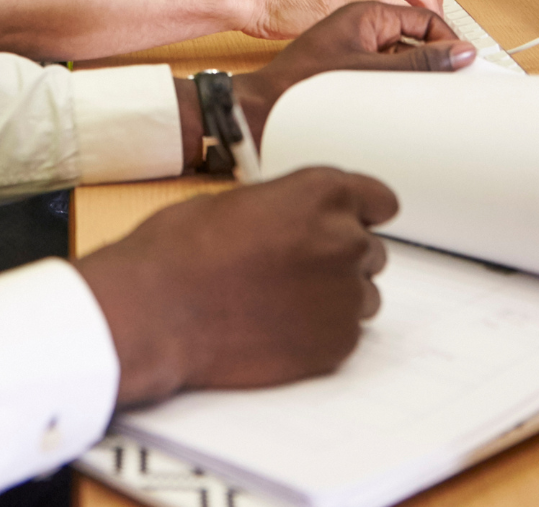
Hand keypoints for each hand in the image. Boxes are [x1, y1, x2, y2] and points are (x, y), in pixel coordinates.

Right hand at [78, 167, 396, 404]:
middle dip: (337, 259)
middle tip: (293, 270)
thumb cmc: (180, 252)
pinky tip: (278, 329)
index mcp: (322, 193)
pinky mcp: (336, 344)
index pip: (380, 200)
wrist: (157, 310)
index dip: (363, 213)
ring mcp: (344, 296)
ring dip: (333, 298)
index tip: (355, 223)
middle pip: (370, 251)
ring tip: (282, 303)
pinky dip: (320, 334)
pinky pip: (345, 335)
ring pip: (362, 296)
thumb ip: (287, 208)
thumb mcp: (236, 202)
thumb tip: (297, 222)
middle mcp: (344, 240)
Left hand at [231, 0, 474, 138]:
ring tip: (429, 90)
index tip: (463, 64)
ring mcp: (352, 38)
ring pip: (400, 46)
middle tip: (455, 78)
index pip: (422, 14)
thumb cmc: (299, 83)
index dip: (447, 39)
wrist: (259, 105)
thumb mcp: (368, 71)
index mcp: (364, 9)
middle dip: (436, 51)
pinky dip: (397, 76)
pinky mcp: (345, 58)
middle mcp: (359, 19)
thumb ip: (417, 63)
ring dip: (417, 65)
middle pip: (415, 28)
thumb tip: (458, 53)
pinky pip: (384, 60)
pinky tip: (400, 98)